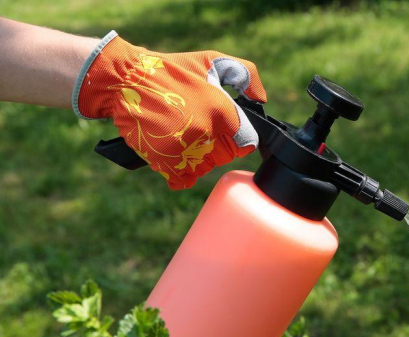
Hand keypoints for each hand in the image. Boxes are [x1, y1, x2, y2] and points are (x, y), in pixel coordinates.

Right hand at [74, 32, 265, 188]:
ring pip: (205, 168)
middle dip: (217, 146)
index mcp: (222, 111)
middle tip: (199, 129)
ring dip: (198, 159)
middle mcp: (206, 133)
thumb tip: (260, 100)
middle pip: (225, 156)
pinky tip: (175, 157)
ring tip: (184, 138)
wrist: (125, 79)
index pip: (247, 142)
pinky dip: (180, 173)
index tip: (225, 129)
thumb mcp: (213, 60)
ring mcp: (185, 149)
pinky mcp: (164, 161)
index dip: (237, 136)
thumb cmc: (171, 70)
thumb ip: (246, 76)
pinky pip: (183, 180)